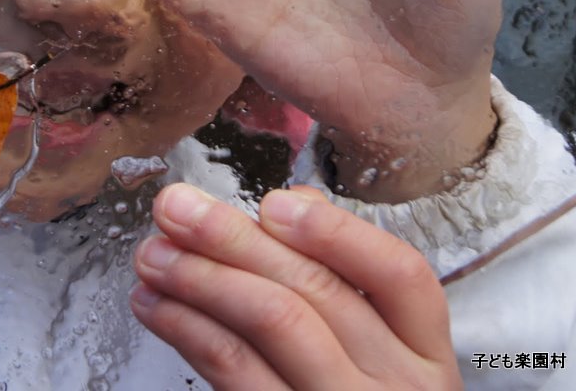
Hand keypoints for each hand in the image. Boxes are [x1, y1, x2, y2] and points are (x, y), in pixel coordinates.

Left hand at [130, 183, 462, 389]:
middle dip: (233, 239)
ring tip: (153, 255)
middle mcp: (395, 386)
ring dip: (199, 278)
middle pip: (316, 292)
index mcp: (423, 352)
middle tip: (177, 209)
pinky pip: (233, 370)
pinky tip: (157, 305)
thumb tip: (297, 204)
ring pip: (270, 323)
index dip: (335, 232)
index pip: (399, 275)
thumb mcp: (377, 352)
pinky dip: (186, 328)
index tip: (272, 202)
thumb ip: (343, 276)